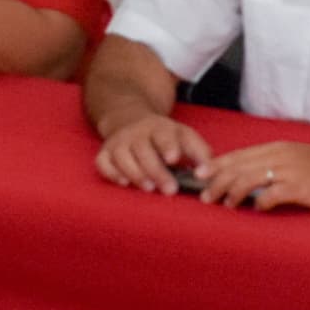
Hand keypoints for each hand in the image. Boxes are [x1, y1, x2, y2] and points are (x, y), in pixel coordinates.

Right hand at [95, 108, 215, 193]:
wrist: (130, 119)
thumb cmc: (165, 137)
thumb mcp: (185, 137)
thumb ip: (200, 154)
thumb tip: (207, 174)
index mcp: (160, 128)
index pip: (164, 136)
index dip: (168, 146)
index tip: (174, 159)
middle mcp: (137, 134)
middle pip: (144, 150)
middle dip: (156, 170)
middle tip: (169, 189)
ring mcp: (119, 143)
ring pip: (123, 156)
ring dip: (135, 173)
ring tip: (149, 188)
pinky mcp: (105, 152)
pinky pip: (103, 162)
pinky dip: (111, 172)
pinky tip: (123, 183)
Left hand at [198, 139, 309, 212]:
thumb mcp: (296, 159)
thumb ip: (273, 165)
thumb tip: (249, 178)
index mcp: (277, 148)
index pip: (239, 155)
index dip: (217, 165)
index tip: (200, 175)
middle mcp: (280, 157)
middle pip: (239, 167)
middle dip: (217, 181)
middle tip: (205, 197)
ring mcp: (289, 172)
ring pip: (249, 179)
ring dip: (232, 193)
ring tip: (224, 204)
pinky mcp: (300, 188)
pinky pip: (271, 196)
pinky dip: (260, 203)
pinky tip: (257, 209)